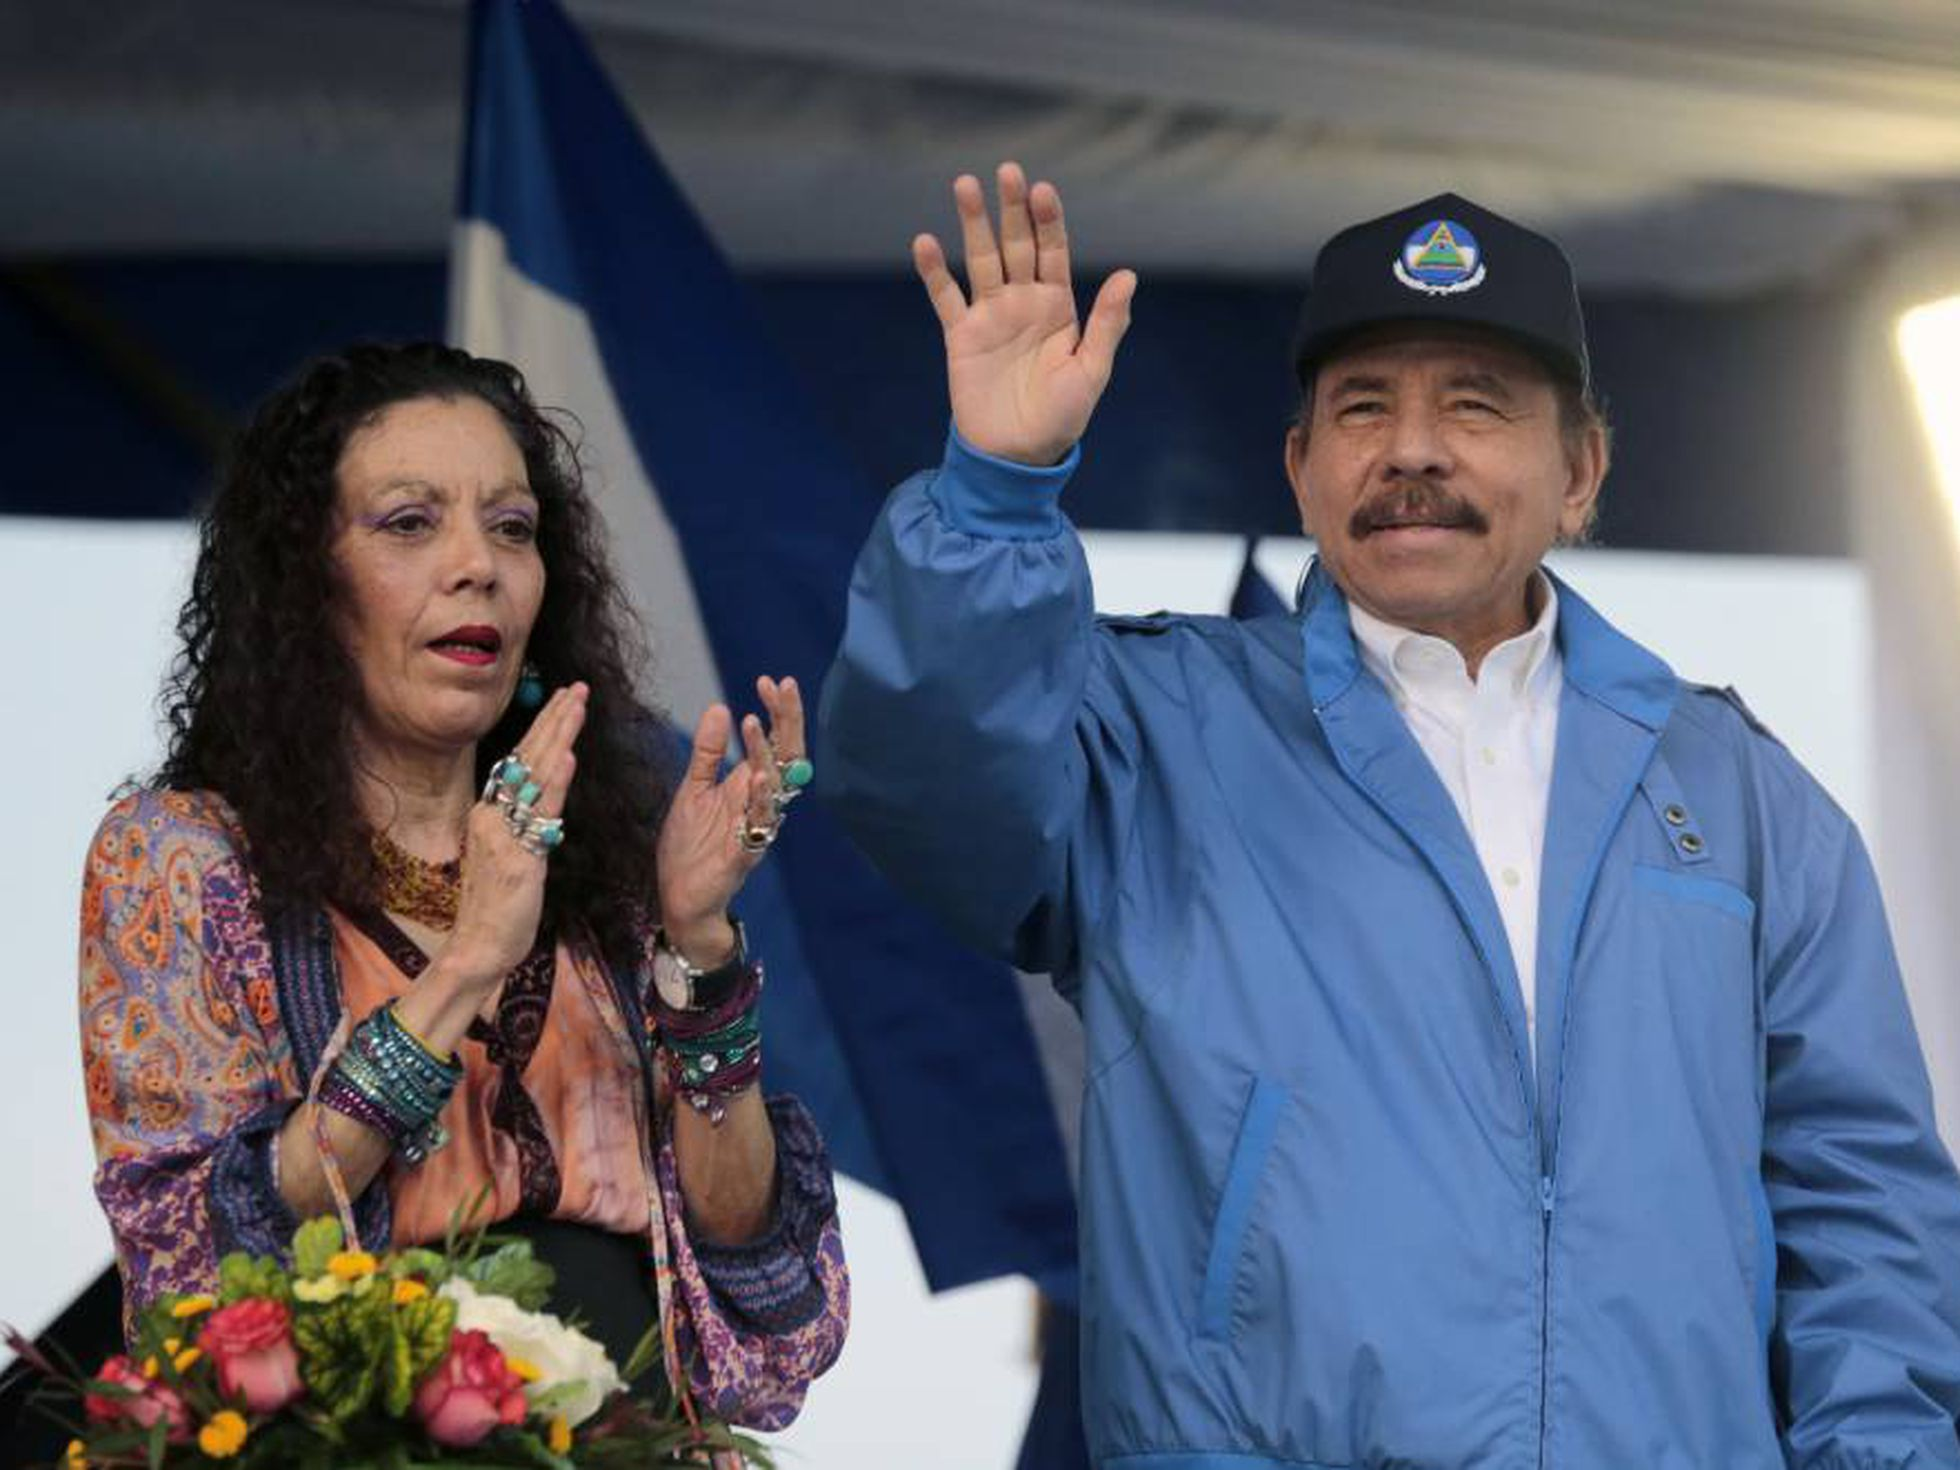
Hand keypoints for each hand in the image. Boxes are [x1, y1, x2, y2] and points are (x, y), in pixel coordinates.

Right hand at [440, 683, 586, 987]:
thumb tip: (539, 803)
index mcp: (488, 815)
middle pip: (527, 757)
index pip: (518, 760)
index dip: (541, 728)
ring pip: (536, 776)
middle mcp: (492, 817)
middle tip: (578, 687)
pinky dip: (555, 784)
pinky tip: (568, 756)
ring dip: (559, 736)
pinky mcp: (520, 859)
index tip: (562, 699)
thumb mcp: (508, 857)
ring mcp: (504, 836)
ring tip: (576, 703)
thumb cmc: (496, 908)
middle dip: (554, 719)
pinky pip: (541, 816)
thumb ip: (521, 828)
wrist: (478, 948)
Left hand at [656, 676, 805, 959]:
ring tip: (755, 723)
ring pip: (774, 788)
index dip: (776, 711)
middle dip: (785, 721)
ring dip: (766, 756)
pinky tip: (754, 776)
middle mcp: (760, 804)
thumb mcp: (693, 790)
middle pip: (785, 757)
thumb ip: (707, 752)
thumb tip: (719, 707)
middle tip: (782, 686)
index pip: (773, 741)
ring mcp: (755, 829)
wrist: (680, 899)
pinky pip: (758, 825)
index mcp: (748, 786)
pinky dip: (758, 801)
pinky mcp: (742, 855)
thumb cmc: (691, 848)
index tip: (768, 680)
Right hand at [914, 161, 1136, 466]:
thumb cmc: (1061, 417)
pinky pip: (945, 297)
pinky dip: (934, 271)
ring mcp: (991, 316)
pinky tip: (924, 241)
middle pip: (1017, 244)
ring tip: (964, 185)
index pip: (1054, 251)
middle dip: (1012, 208)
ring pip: (981, 259)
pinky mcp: (961, 335)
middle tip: (1006, 170)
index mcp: (1059, 307)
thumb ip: (1107, 324)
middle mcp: (1024, 302)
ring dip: (972, 223)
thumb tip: (1129, 275)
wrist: (1017, 455)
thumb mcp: (1091, 371)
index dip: (1048, 221)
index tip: (1043, 191)